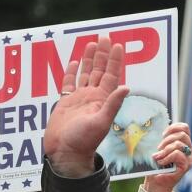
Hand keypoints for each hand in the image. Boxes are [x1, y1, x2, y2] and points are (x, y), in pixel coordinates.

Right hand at [43, 37, 129, 177]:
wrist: (65, 154)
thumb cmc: (83, 142)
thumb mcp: (101, 123)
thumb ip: (112, 104)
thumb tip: (126, 87)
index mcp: (102, 100)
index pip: (111, 75)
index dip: (115, 61)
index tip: (118, 45)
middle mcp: (92, 97)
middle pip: (100, 70)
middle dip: (103, 54)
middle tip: (106, 37)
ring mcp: (79, 99)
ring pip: (86, 74)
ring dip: (90, 59)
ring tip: (92, 44)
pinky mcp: (66, 103)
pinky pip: (69, 83)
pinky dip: (71, 72)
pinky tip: (74, 62)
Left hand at [143, 123, 191, 191]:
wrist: (157, 183)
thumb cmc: (157, 166)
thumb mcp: (160, 150)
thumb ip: (164, 141)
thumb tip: (160, 132)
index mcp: (185, 144)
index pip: (185, 128)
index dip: (174, 127)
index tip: (162, 134)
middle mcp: (190, 150)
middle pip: (183, 134)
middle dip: (167, 139)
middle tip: (158, 148)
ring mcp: (190, 158)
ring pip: (179, 144)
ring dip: (165, 149)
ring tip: (157, 156)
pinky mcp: (187, 165)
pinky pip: (177, 154)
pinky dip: (166, 157)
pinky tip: (161, 162)